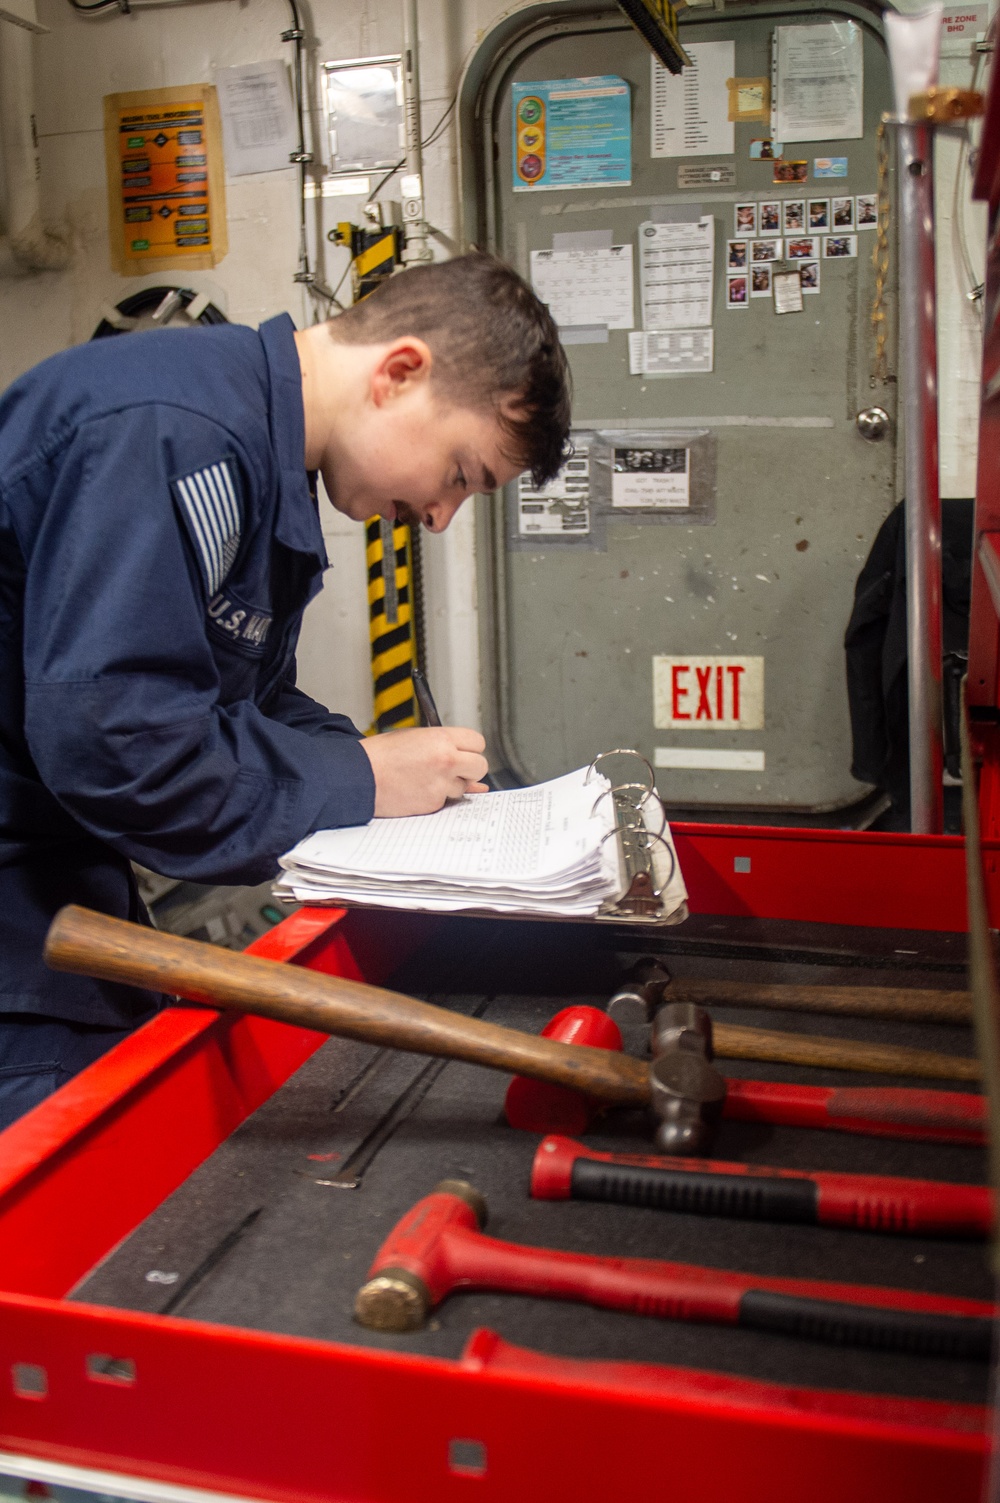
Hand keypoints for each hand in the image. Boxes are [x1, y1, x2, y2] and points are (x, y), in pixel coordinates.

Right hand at [360, 726, 488, 816]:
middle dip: (470, 769)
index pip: (477, 742)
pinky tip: (416, 789)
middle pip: (480, 766)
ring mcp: (441, 784)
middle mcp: (446, 761)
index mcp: (441, 739)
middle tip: (454, 769)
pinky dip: (435, 798)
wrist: (358, 776)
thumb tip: (465, 763)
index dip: (470, 749)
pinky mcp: (433, 803)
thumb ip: (443, 746)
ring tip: (424, 778)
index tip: (463, 753)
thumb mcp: (413, 738)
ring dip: (451, 785)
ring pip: (463, 787)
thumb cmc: (381, 755)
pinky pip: (445, 801)